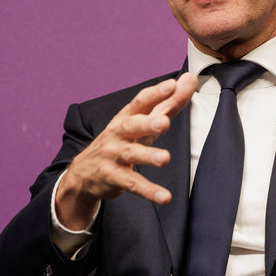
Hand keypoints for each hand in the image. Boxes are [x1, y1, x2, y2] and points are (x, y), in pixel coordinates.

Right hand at [55, 73, 197, 230]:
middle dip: (148, 123)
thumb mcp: (142, 122)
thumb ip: (169, 102)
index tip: (173, 84)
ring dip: (148, 156)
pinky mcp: (112, 177)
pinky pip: (132, 183)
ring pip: (130, 154)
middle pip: (132, 125)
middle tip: (165, 122)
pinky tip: (165, 197)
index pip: (142, 102)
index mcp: (127, 117)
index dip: (156, 93)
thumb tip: (190, 79)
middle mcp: (118, 133)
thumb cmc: (121, 141)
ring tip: (165, 159)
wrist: (84, 173)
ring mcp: (113, 155)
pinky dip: (149, 191)